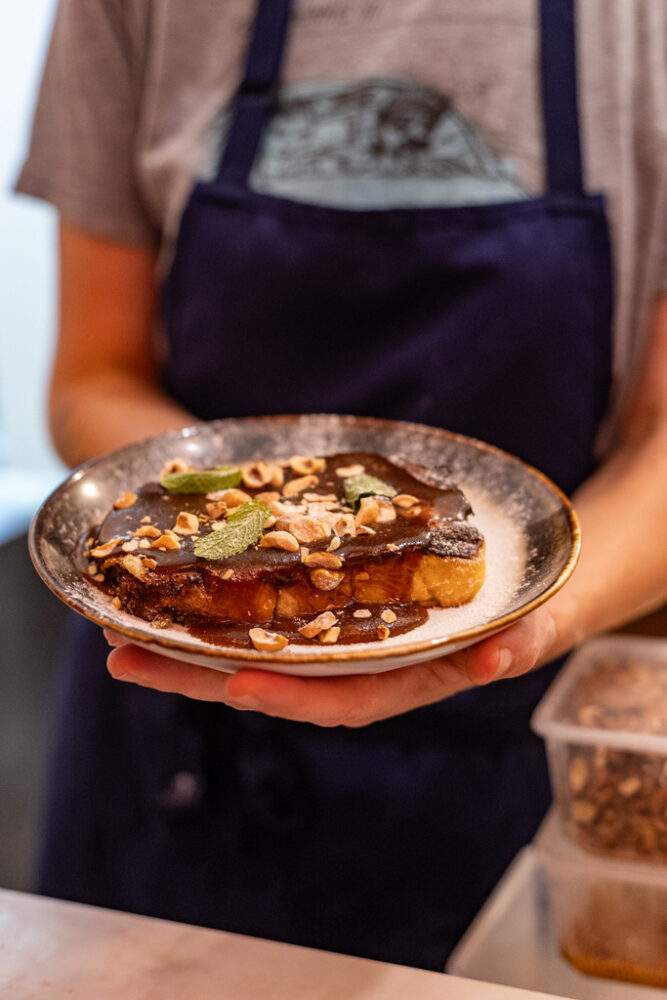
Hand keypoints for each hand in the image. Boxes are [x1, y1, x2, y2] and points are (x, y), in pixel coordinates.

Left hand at [105, 605, 556, 725]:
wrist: (545, 575)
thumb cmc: (541, 603)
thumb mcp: (540, 619)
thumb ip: (525, 641)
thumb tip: (502, 656)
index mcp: (411, 678)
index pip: (343, 698)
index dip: (291, 696)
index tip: (235, 686)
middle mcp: (369, 663)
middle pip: (277, 677)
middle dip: (202, 676)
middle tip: (127, 659)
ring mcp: (349, 632)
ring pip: (262, 646)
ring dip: (194, 648)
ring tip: (126, 636)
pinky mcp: (340, 596)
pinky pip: (276, 607)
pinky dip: (229, 607)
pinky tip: (175, 600)